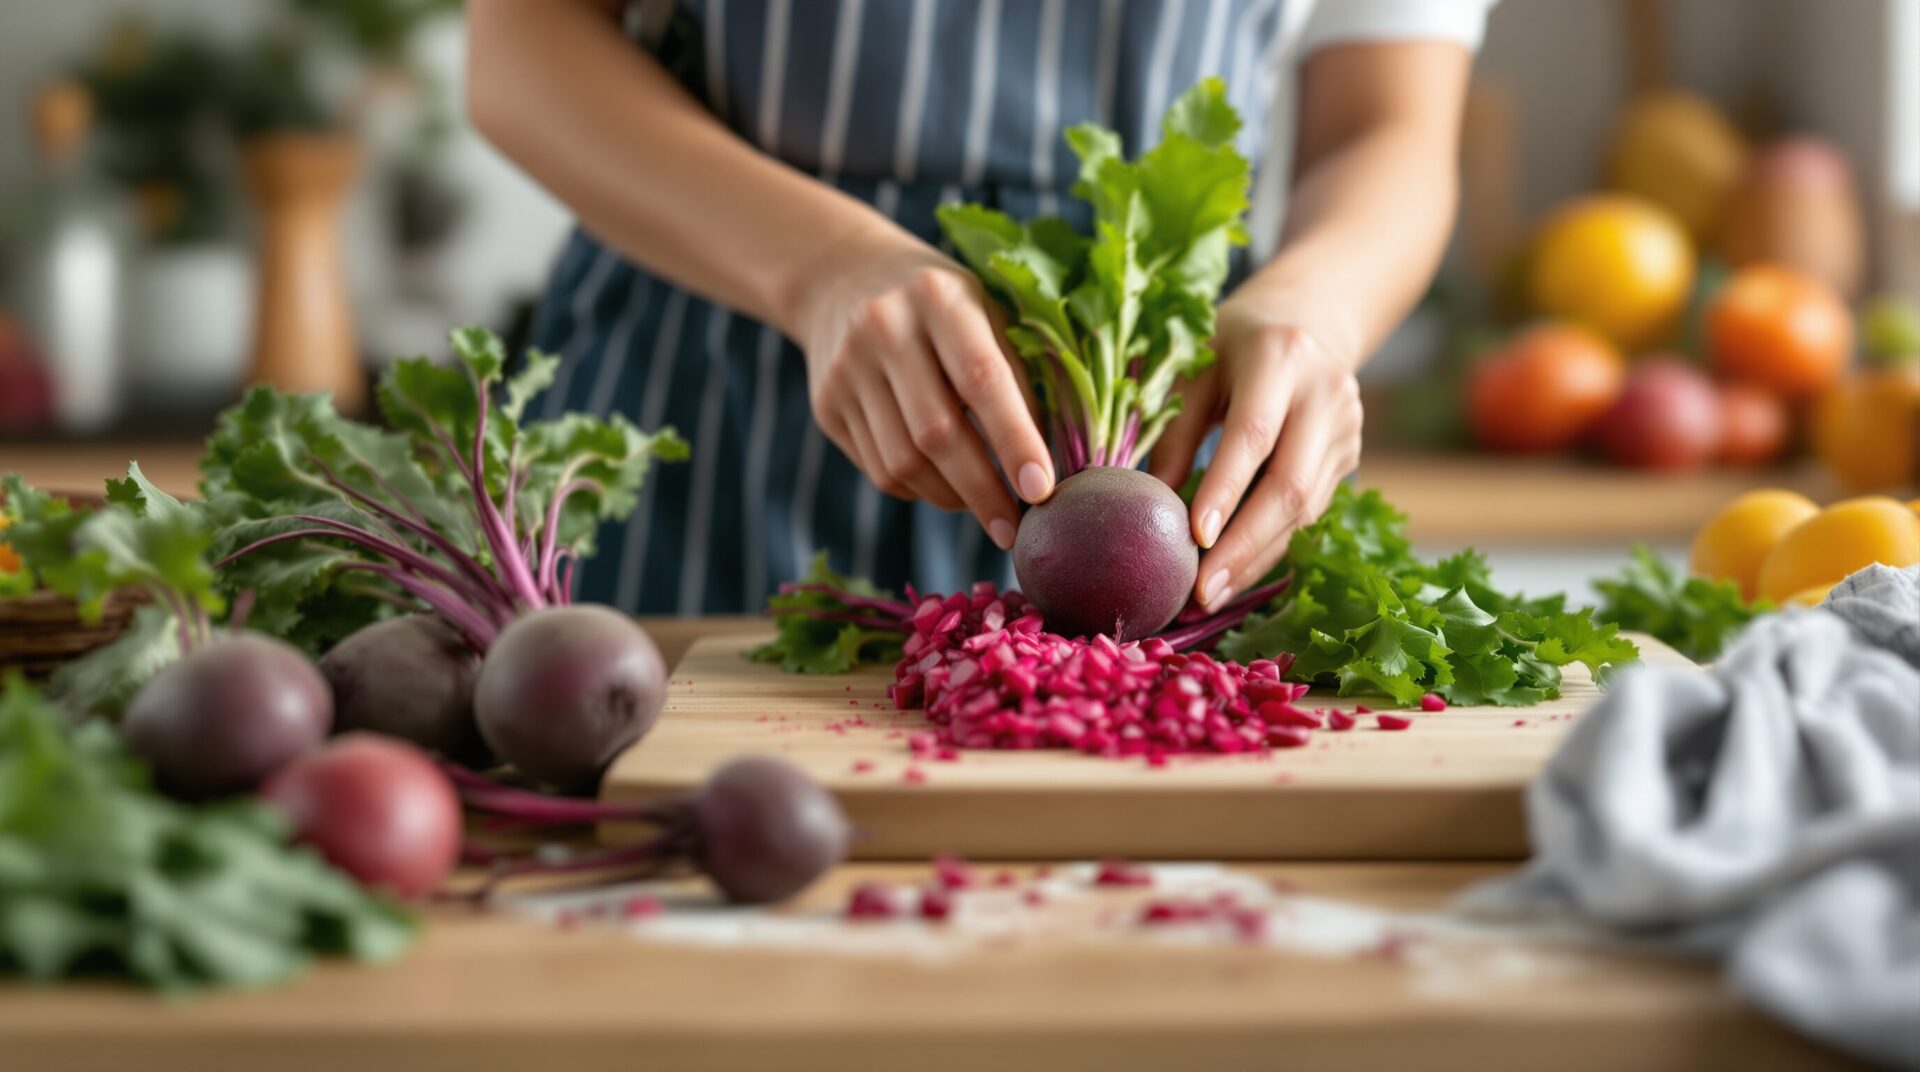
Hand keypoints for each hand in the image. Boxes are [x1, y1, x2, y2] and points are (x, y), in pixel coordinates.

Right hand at [789, 221, 1054, 549]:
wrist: (843, 277)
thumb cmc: (943, 303)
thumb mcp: (986, 310)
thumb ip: (1018, 372)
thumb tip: (1049, 460)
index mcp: (938, 297)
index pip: (982, 379)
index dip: (1015, 440)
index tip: (1042, 490)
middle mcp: (883, 329)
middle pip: (936, 433)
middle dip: (983, 492)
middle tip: (1016, 531)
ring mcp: (845, 369)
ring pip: (903, 463)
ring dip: (952, 497)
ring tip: (984, 506)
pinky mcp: (826, 405)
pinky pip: (879, 469)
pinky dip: (920, 489)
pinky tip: (943, 483)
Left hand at [1148, 296, 1363, 609]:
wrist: (1307, 322)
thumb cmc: (1231, 345)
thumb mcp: (1193, 368)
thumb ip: (1173, 429)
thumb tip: (1146, 501)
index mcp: (1280, 357)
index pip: (1254, 435)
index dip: (1225, 490)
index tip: (1193, 540)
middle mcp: (1326, 394)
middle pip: (1290, 484)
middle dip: (1244, 545)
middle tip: (1201, 591)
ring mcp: (1346, 429)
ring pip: (1305, 509)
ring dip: (1255, 558)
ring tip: (1208, 596)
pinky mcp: (1350, 458)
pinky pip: (1310, 514)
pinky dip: (1270, 548)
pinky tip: (1234, 574)